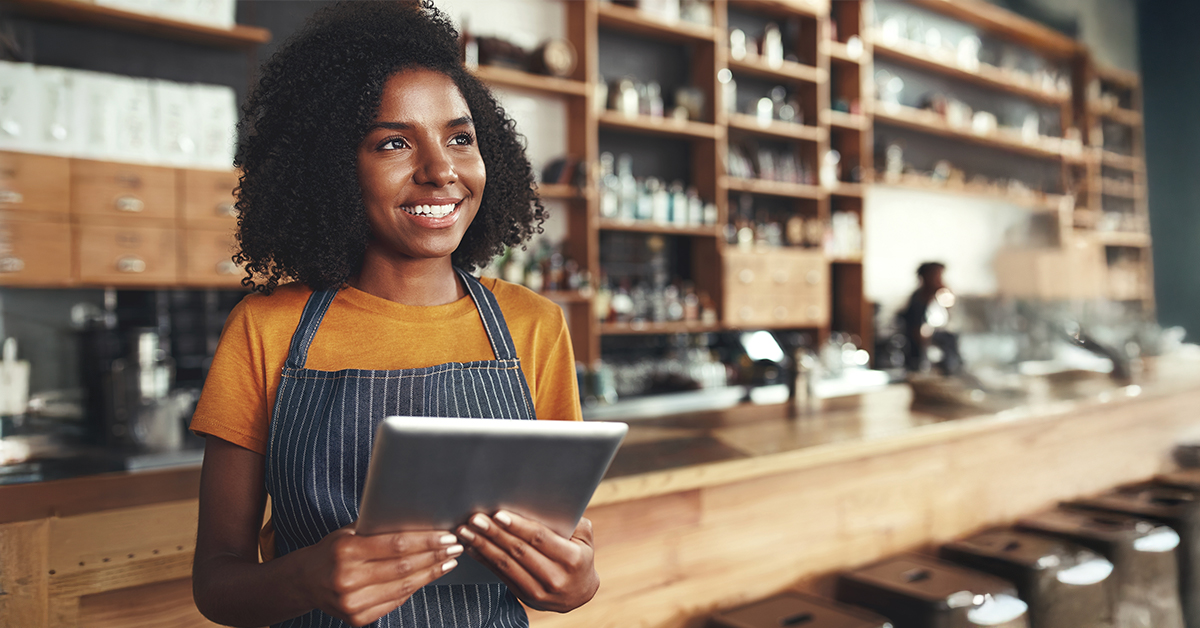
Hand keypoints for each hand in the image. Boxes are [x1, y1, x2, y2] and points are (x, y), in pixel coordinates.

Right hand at [296, 524, 461, 625]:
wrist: (304, 581)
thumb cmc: (333, 549)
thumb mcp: (349, 532)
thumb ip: (377, 528)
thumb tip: (420, 520)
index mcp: (346, 551)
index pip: (396, 545)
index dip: (426, 542)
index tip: (447, 536)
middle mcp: (347, 578)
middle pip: (403, 567)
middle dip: (434, 556)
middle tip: (456, 547)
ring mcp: (352, 602)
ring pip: (403, 587)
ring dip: (431, 573)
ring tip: (449, 561)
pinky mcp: (357, 618)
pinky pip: (395, 601)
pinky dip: (415, 588)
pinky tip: (429, 575)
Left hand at [458, 511, 599, 612]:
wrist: (579, 594)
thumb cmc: (580, 557)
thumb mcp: (585, 539)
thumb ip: (572, 522)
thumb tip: (548, 502)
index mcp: (571, 559)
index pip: (539, 538)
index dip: (517, 526)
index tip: (498, 514)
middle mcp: (555, 577)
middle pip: (518, 551)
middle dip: (494, 533)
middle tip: (475, 519)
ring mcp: (538, 591)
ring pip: (506, 565)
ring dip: (483, 546)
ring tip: (466, 532)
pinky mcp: (524, 596)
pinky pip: (500, 575)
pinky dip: (484, 560)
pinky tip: (472, 548)